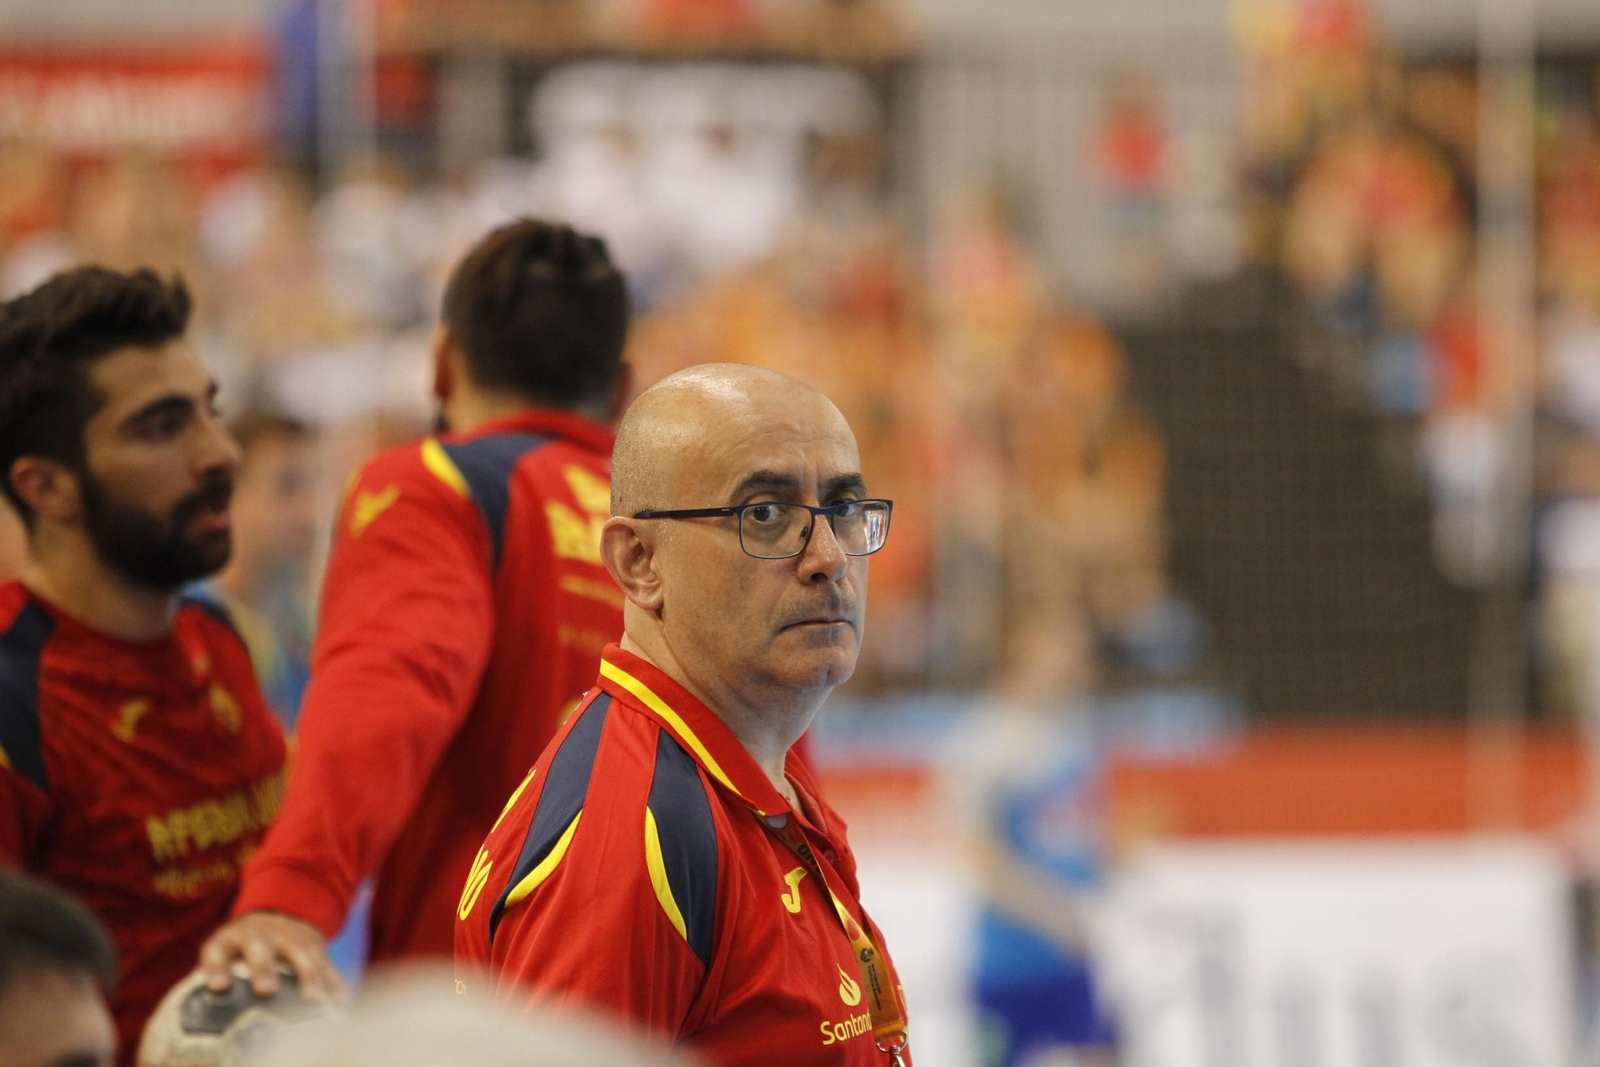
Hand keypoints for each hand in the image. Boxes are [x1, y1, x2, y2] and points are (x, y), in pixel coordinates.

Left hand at [199, 911, 344, 998]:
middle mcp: (261, 934)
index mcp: (231, 939)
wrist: (279, 916)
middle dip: (263, 967)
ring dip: (307, 973)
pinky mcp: (316, 945)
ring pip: (301, 951)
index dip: (217, 967)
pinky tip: (339, 1000)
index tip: (218, 986)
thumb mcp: (225, 956)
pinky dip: (334, 980)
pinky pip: (327, 961)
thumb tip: (201, 1020)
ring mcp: (291, 936)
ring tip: (311, 998)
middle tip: (265, 989)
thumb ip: (216, 980)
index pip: (218, 950)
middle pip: (260, 946)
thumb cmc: (242, 952)